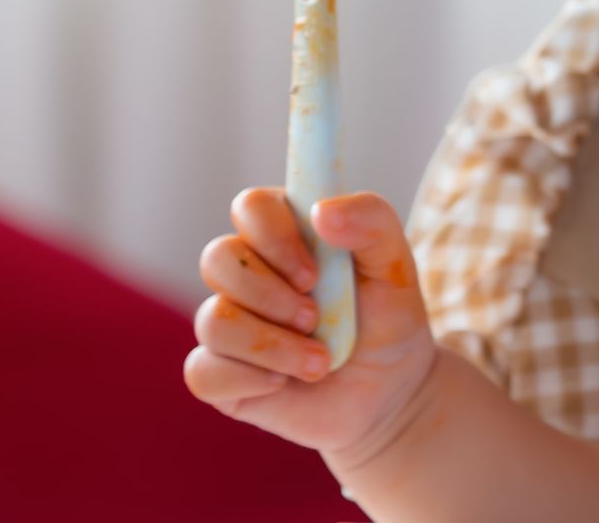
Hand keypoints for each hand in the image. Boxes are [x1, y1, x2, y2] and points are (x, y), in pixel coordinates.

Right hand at [185, 188, 438, 454]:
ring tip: (319, 362)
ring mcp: (228, 321)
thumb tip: (321, 210)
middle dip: (271, 295)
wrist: (389, 390)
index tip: (314, 274)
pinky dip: (250, 381)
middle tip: (316, 318)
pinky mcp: (218, 372)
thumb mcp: (396, 266)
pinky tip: (284, 383)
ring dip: (272, 345)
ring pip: (212, 320)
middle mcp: (247, 272)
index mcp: (286, 233)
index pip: (251, 207)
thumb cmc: (388, 318)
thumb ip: (372, 220)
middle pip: (217, 258)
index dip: (275, 237)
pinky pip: (202, 373)